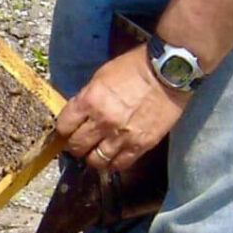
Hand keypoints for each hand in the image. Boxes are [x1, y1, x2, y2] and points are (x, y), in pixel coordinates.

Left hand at [55, 45, 190, 170]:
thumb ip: (86, 98)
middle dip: (75, 146)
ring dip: (92, 157)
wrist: (169, 72)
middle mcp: (102, 122)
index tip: (67, 130)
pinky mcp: (141, 145)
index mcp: (89, 101)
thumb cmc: (133, 68)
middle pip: (77, 146)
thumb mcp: (100, 77)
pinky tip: (113, 157)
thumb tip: (77, 114)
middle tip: (80, 142)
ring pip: (96, 160)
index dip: (63, 130)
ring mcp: (121, 136)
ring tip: (96, 152)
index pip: (64, 126)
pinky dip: (113, 163)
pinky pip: (120, 164)